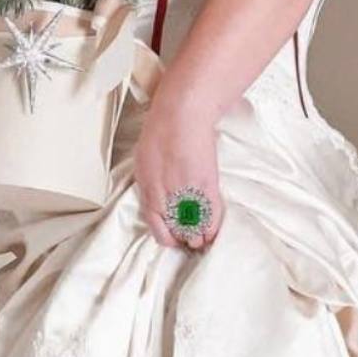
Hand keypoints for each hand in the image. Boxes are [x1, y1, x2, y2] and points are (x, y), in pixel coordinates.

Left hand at [132, 91, 221, 252]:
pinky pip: (210, 215)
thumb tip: (157, 195)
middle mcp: (165, 196)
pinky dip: (212, 227)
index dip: (164, 236)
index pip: (154, 224)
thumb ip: (150, 182)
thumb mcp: (143, 161)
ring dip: (198, 236)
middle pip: (175, 229)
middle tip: (190, 241)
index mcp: (147, 189)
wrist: (182, 115)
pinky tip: (213, 232)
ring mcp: (186, 192)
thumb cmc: (161, 131)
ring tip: (202, 239)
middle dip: (183, 238)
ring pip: (193, 226)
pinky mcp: (206, 186)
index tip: (172, 240)